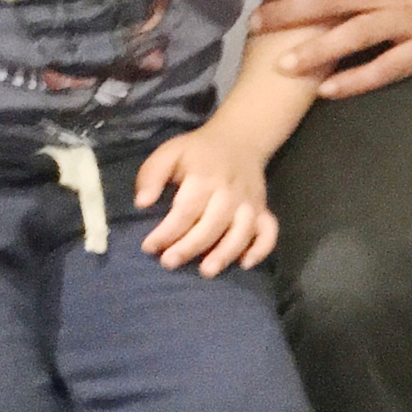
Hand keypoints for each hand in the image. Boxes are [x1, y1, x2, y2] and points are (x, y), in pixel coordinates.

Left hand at [135, 129, 277, 273]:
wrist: (240, 139)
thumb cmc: (198, 152)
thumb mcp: (170, 152)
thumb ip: (152, 175)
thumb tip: (142, 203)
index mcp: (205, 176)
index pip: (186, 209)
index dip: (167, 231)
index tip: (149, 247)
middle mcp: (230, 191)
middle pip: (213, 223)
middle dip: (191, 246)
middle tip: (168, 263)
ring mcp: (250, 202)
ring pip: (242, 230)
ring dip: (226, 252)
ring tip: (206, 271)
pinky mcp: (263, 210)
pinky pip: (269, 231)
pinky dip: (261, 248)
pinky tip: (245, 263)